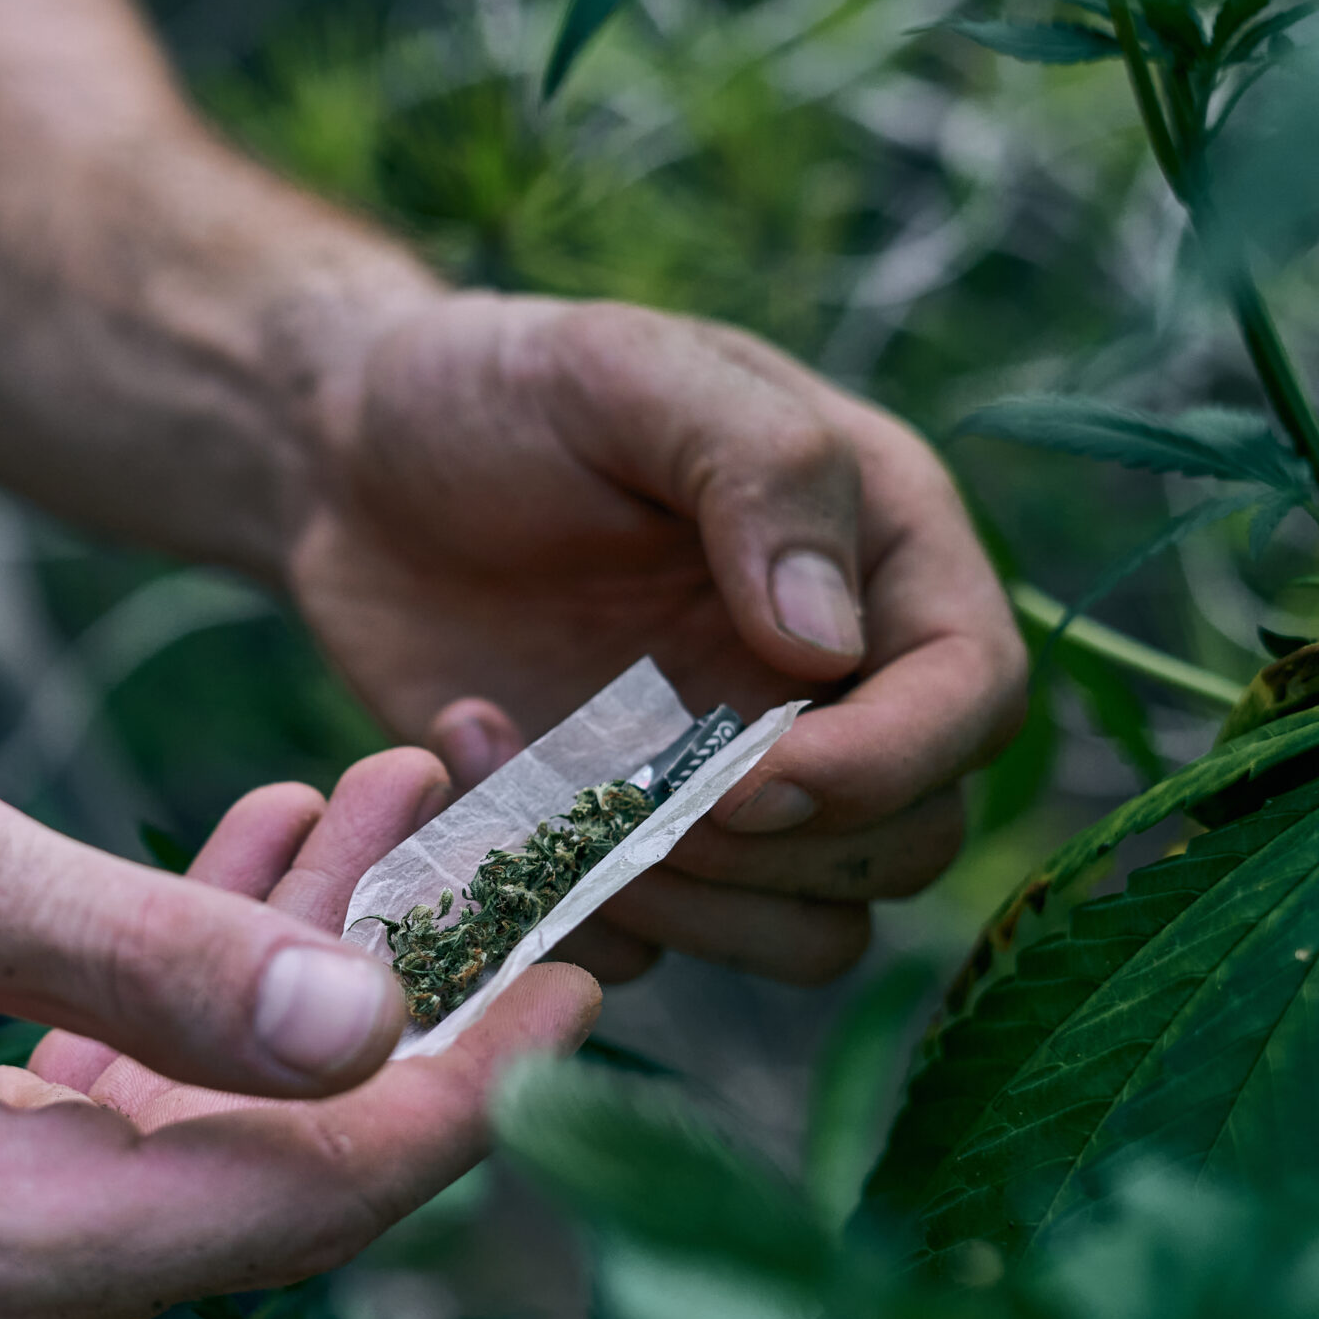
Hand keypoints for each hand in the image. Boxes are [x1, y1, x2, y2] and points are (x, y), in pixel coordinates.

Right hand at [0, 735, 593, 1318]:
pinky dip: (201, 1008)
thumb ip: (138, 952)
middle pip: (274, 1175)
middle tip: (491, 820)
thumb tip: (371, 1030)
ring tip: (385, 793)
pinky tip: (262, 864)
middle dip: (398, 993)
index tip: (592, 960)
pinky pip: (129, 1129)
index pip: (296, 1197)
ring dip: (302, 974)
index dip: (467, 1083)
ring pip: (214, 1140)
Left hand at [291, 293, 1026, 984]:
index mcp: (878, 551)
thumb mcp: (625, 370)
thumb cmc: (499, 390)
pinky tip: (471, 760)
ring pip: (804, 932)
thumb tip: (833, 643)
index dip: (889, 762)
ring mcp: (737, 778)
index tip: (758, 775)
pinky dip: (566, 904)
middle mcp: (836, 683)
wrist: (348, 462)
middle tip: (625, 784)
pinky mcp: (634, 844)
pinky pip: (657, 947)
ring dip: (681, 899)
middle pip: (908, 843)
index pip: (971, 698)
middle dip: (776, 848)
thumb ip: (757, 471)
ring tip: (534, 780)